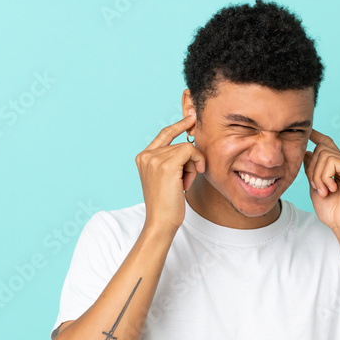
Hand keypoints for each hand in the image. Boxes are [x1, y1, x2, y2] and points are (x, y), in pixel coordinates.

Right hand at [136, 112, 204, 234]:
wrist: (161, 222)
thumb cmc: (167, 205)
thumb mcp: (166, 178)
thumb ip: (171, 161)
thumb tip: (189, 144)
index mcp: (143, 157)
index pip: (164, 134)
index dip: (179, 125)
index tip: (191, 117)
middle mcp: (146, 155)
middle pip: (179, 144)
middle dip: (189, 163)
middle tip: (185, 182)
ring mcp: (154, 158)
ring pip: (186, 149)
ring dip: (192, 167)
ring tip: (183, 185)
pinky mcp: (166, 164)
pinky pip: (190, 151)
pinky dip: (196, 163)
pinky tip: (190, 180)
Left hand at [303, 129, 339, 232]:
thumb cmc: (332, 211)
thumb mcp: (316, 187)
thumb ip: (312, 170)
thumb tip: (307, 151)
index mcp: (339, 166)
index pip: (327, 144)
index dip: (317, 136)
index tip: (308, 131)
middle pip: (320, 148)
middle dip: (311, 169)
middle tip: (316, 188)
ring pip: (323, 154)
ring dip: (317, 175)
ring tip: (324, 191)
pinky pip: (332, 162)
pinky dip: (325, 177)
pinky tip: (331, 189)